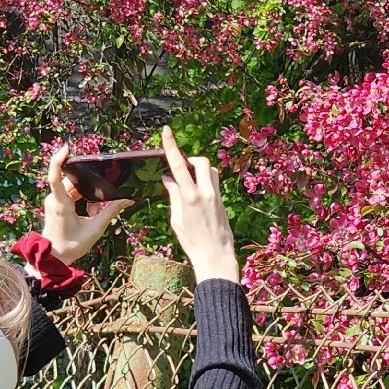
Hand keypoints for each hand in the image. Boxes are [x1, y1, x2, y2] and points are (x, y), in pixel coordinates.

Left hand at [40, 145, 130, 263]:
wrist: (54, 258)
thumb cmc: (72, 245)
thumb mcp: (95, 229)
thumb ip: (111, 212)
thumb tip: (128, 200)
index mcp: (61, 203)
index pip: (55, 176)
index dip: (58, 160)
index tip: (67, 148)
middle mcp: (54, 199)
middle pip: (73, 182)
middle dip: (88, 190)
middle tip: (95, 208)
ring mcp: (53, 201)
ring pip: (73, 188)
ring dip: (86, 197)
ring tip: (90, 214)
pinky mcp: (55, 204)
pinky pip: (70, 195)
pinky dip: (82, 201)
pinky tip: (87, 214)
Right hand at [160, 126, 238, 283]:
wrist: (215, 256)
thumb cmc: (192, 242)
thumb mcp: (177, 219)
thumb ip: (174, 195)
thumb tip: (168, 178)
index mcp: (190, 197)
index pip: (178, 165)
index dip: (171, 146)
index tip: (167, 131)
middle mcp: (206, 193)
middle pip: (200, 162)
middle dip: (190, 159)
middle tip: (181, 169)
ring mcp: (216, 196)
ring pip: (210, 170)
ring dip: (199, 170)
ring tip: (188, 182)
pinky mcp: (222, 201)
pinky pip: (213, 181)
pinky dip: (204, 180)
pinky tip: (196, 192)